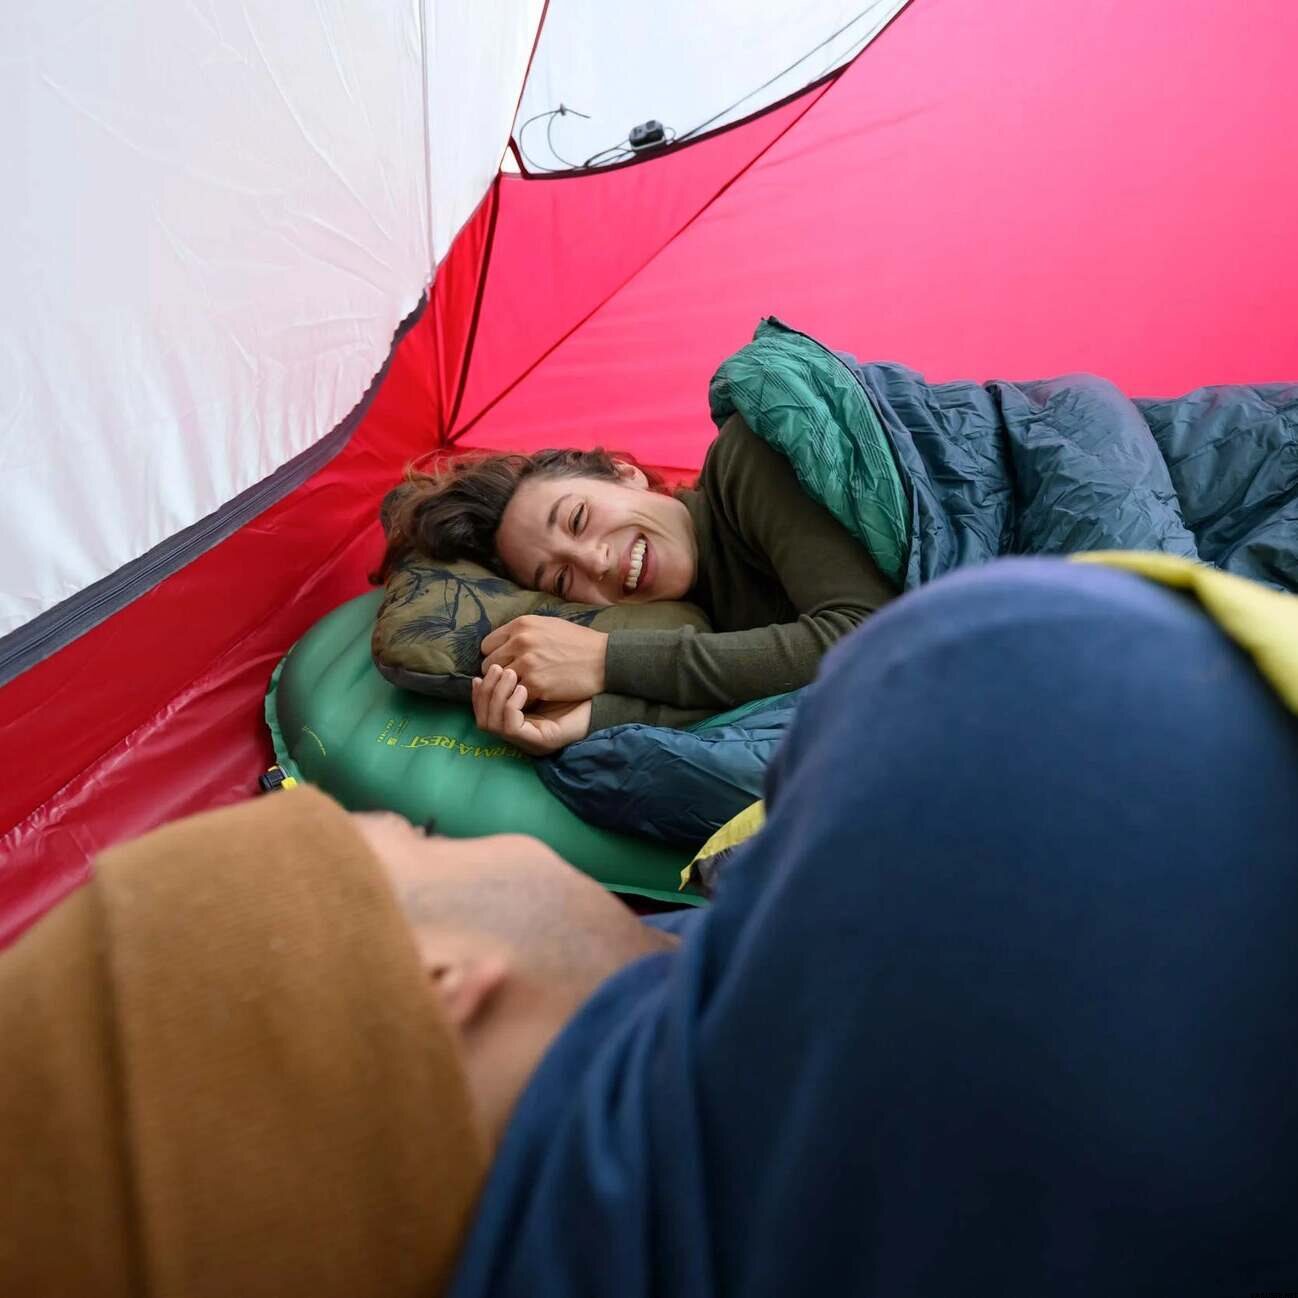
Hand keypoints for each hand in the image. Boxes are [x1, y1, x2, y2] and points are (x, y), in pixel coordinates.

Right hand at [471, 664, 591, 755]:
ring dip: (495, 697)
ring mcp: (527, 740)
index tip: (482, 672)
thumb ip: (520, 670)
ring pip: (490, 723)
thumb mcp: (543, 673)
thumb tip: (494, 655)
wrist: (607, 692)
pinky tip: (523, 689)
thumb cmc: (578, 680)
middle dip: (484, 693)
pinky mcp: (539, 742)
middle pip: (481, 718)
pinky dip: (510, 707)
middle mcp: (518, 732)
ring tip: (509, 674)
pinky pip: (510, 727)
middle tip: (495, 669)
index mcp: (516, 717)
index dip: (478, 693)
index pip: (482, 709)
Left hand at [480, 616, 607, 701]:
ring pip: (500, 683)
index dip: (496, 657)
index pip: (488, 645)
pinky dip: (523, 699)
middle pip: (489, 665)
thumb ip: (524, 632)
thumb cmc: (580, 642)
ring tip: (523, 690)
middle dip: (500, 675)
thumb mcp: (549, 625)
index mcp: (522, 624)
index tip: (507, 665)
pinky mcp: (535, 684)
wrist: (605, 659)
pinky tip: (536, 697)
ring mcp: (527, 663)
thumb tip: (505, 643)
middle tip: (514, 681)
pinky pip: (515, 696)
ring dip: (509, 689)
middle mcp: (520, 641)